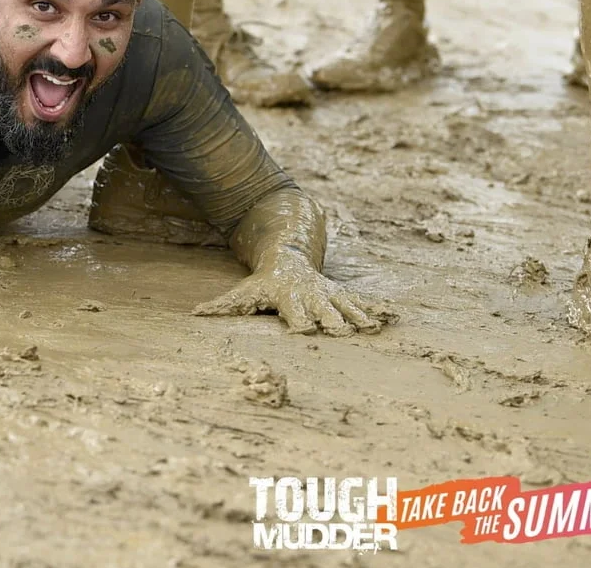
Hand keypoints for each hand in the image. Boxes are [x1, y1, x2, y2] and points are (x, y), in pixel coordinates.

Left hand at [192, 250, 394, 335]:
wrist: (288, 257)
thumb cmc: (263, 284)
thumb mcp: (241, 294)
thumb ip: (220, 306)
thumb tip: (194, 314)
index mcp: (289, 298)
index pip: (294, 313)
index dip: (298, 322)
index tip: (304, 332)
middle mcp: (312, 296)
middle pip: (324, 310)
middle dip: (333, 321)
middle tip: (343, 332)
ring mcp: (329, 295)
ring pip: (347, 306)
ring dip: (360, 317)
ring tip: (374, 328)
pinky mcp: (342, 295)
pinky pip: (362, 302)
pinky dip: (379, 309)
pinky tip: (395, 317)